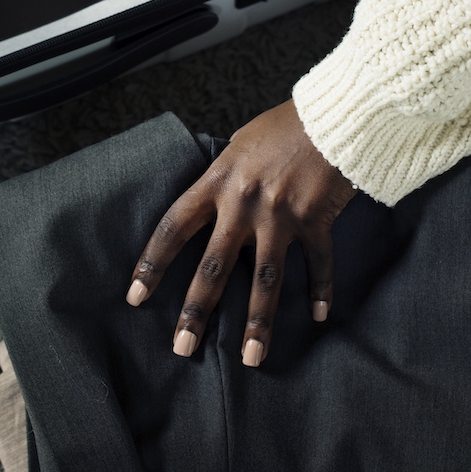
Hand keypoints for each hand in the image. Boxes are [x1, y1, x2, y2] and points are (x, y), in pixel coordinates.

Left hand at [125, 100, 356, 365]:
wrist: (334, 113)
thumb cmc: (283, 125)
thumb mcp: (238, 144)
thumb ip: (222, 178)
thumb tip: (208, 205)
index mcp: (218, 181)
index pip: (174, 227)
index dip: (153, 263)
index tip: (136, 296)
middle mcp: (244, 203)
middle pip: (213, 265)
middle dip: (196, 310)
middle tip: (182, 347)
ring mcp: (281, 215)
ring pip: (265, 278)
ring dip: (257, 321)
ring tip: (250, 357)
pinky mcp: (317, 220)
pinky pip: (318, 263)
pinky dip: (321, 290)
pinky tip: (319, 317)